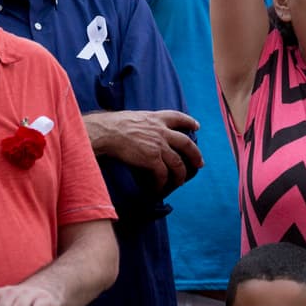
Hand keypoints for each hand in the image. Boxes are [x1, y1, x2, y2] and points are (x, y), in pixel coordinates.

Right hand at [85, 109, 202, 188]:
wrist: (106, 132)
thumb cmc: (112, 125)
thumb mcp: (133, 117)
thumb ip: (144, 124)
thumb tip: (141, 131)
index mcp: (156, 118)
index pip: (178, 117)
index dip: (189, 122)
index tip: (196, 126)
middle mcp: (161, 131)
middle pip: (186, 143)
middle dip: (195, 154)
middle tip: (199, 163)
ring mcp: (158, 145)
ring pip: (177, 163)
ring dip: (180, 175)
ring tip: (180, 182)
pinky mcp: (152, 159)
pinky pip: (163, 174)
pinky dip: (162, 183)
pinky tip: (159, 188)